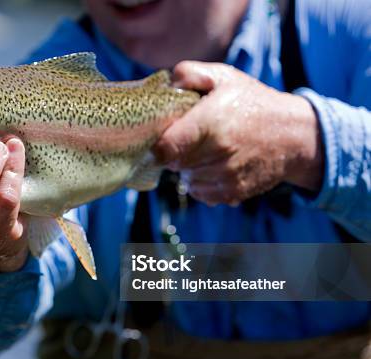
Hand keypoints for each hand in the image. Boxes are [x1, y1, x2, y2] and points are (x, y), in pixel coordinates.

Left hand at [153, 61, 323, 205]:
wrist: (294, 135)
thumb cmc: (252, 102)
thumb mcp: (223, 77)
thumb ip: (189, 73)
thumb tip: (166, 84)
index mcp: (210, 122)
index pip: (165, 148)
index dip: (157, 145)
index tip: (162, 137)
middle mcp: (218, 152)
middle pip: (172, 164)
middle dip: (175, 153)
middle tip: (190, 139)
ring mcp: (226, 175)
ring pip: (186, 179)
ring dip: (189, 168)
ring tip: (207, 150)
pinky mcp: (232, 192)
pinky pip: (200, 193)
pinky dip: (202, 182)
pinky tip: (215, 165)